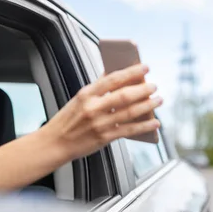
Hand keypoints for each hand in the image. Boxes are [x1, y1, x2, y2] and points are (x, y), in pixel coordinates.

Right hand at [41, 64, 162, 158]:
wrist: (54, 143)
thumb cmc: (67, 120)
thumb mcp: (79, 99)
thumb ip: (98, 88)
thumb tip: (115, 73)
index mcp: (86, 94)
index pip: (113, 78)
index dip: (131, 72)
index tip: (145, 68)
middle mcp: (93, 108)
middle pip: (124, 95)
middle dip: (143, 89)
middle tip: (154, 86)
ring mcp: (99, 124)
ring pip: (130, 112)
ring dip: (148, 106)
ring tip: (158, 100)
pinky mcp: (104, 138)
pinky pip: (129, 130)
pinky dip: (144, 126)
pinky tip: (154, 122)